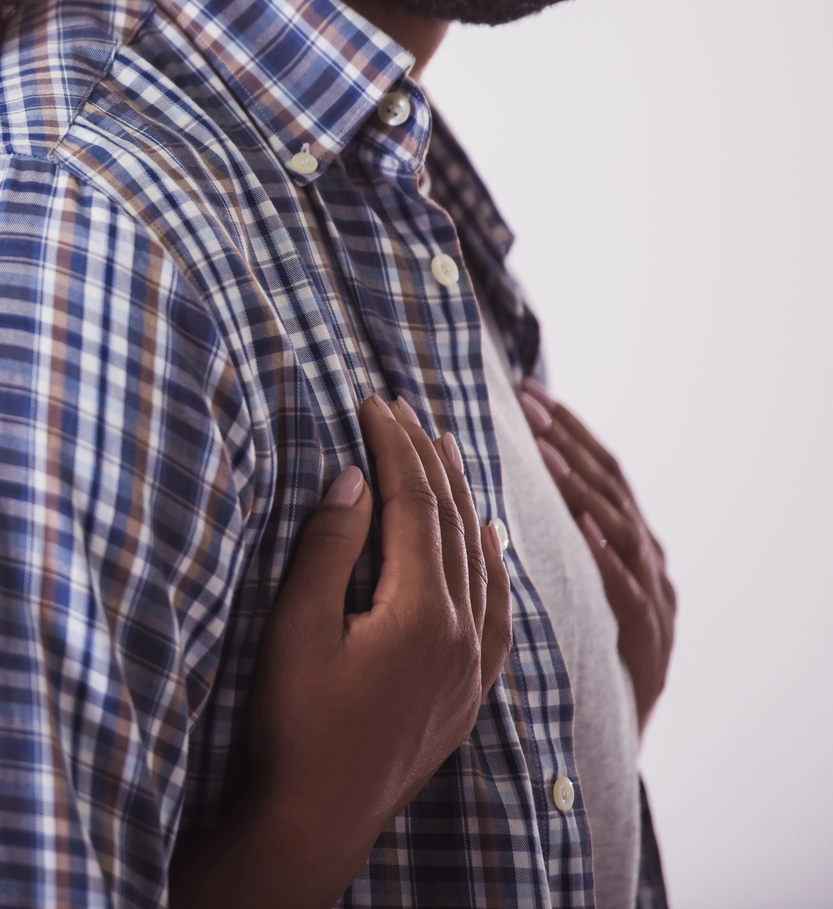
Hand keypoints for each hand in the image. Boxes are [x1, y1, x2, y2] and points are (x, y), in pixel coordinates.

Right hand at [168, 396, 510, 908]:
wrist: (316, 817)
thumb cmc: (293, 724)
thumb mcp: (294, 629)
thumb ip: (327, 550)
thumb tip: (353, 479)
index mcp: (421, 614)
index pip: (415, 504)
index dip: (393, 446)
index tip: (371, 401)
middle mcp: (461, 636)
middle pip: (453, 523)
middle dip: (426, 459)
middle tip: (402, 409)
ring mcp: (470, 667)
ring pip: (480, 560)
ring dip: (460, 499)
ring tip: (444, 451)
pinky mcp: (466, 692)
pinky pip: (498, 609)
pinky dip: (492, 562)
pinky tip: (489, 541)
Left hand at [518, 380, 674, 731]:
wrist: (606, 752)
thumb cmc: (574, 660)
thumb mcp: (560, 590)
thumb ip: (540, 537)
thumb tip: (488, 477)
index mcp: (620, 547)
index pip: (593, 473)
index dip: (564, 430)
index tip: (526, 389)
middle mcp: (644, 566)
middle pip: (609, 489)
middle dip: (570, 441)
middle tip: (528, 400)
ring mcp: (653, 604)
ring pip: (621, 533)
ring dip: (583, 488)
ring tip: (544, 450)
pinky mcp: (650, 647)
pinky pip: (631, 597)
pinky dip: (608, 559)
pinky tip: (581, 529)